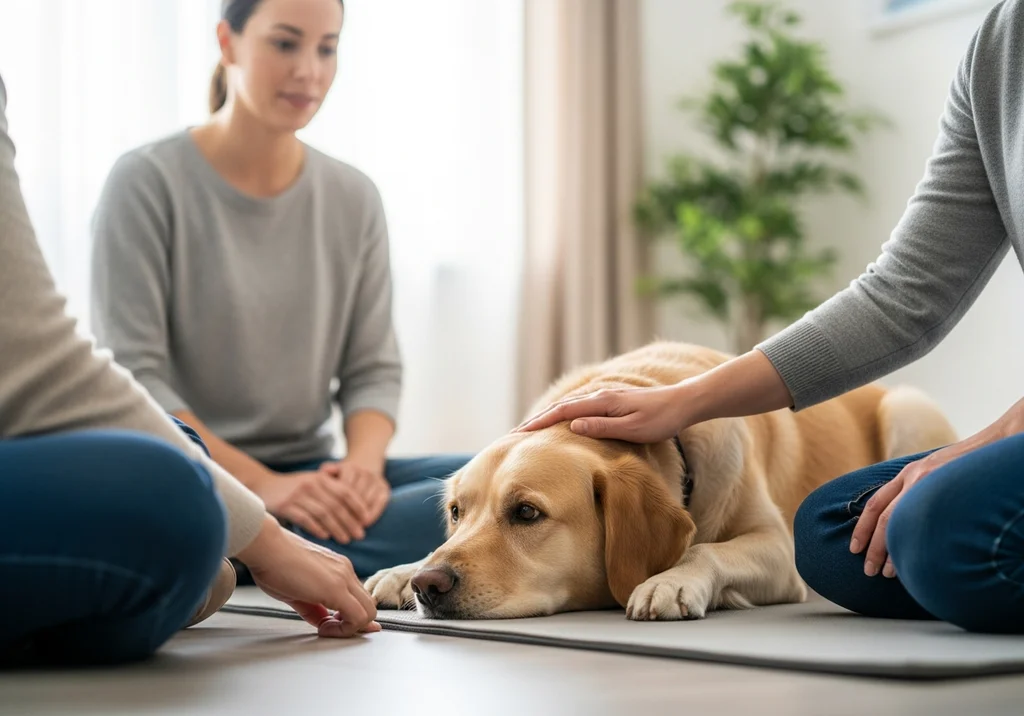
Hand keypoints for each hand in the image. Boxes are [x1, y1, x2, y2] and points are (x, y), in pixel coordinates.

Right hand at [238, 516, 379, 637]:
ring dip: (350, 628)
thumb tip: (322, 620)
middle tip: (329, 629)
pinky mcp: (336, 587)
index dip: (352, 617)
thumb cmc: (273, 563)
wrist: (265, 546)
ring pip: (368, 612)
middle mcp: (345, 571)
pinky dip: (345, 629)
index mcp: (338, 568)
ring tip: (325, 628)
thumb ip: (313, 606)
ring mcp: (344, 577)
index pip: (359, 597)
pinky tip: (323, 627)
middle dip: (353, 625)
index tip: (335, 626)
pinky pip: (357, 616)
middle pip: (368, 606)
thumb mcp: (296, 590)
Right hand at [253, 469, 370, 543]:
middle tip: (360, 535)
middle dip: (350, 521)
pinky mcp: (285, 505)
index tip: (367, 520)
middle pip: (336, 505)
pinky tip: (326, 536)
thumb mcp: (314, 482)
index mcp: (322, 478)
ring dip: (336, 527)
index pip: (345, 491)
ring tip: (346, 539)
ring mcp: (298, 495)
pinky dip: (317, 528)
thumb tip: (355, 510)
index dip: (358, 506)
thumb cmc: (293, 488)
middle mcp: (312, 484)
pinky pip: (305, 518)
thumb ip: (332, 491)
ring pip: (323, 513)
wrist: (264, 485)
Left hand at [321, 459, 390, 527]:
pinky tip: (366, 523)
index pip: (343, 487)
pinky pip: (380, 503)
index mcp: (350, 467)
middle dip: (348, 511)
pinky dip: (374, 514)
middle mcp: (365, 472)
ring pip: (367, 500)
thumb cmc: (342, 476)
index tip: (329, 515)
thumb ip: (327, 472)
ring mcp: (377, 480)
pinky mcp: (385, 489)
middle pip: (356, 495)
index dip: (337, 502)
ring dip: (360, 515)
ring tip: (351, 528)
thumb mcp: (332, 472)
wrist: (364, 469)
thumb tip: (323, 471)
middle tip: (340, 526)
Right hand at [514, 383, 691, 442]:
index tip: (519, 433)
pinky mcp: (611, 402)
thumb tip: (572, 426)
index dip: (539, 422)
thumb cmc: (661, 419)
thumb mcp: (632, 428)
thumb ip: (602, 427)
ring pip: (569, 407)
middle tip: (514, 433)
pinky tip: (560, 423)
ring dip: (548, 417)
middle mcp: (600, 396)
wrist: (683, 403)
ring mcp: (605, 397)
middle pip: (560, 407)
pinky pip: (579, 408)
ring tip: (530, 429)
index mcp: (602, 402)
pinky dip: (563, 415)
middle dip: (537, 419)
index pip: (562, 412)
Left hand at [850, 403, 1023, 576]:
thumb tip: (912, 523)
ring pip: (898, 520)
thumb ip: (922, 490)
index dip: (862, 527)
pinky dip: (916, 541)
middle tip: (868, 570)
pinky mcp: (947, 487)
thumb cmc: (968, 465)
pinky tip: (915, 559)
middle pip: (883, 517)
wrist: (996, 444)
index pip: (875, 503)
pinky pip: (925, 519)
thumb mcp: (937, 473)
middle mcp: (914, 476)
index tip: (854, 548)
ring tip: (887, 572)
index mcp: (909, 474)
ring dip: (890, 549)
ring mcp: (929, 481)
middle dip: (873, 546)